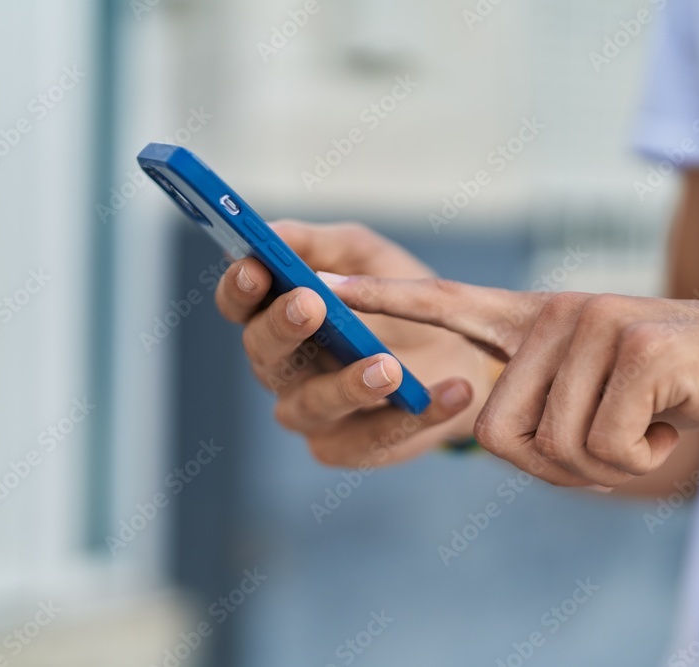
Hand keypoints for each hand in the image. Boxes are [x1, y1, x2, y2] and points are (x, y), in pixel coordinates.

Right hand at [214, 221, 497, 466]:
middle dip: (283, 328)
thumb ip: (320, 245)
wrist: (458, 356)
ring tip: (388, 366)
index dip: (239, 288)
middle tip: (311, 305)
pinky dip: (413, 417)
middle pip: (263, 354)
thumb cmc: (399, 302)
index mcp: (277, 316)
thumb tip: (273, 232)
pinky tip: (450, 393)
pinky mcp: (347, 447)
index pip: (239, 304)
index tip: (255, 268)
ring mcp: (311, 413)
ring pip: (312, 405)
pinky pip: (372, 438)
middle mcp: (283, 368)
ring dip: (349, 385)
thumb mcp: (368, 257)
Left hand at [323, 276, 698, 486]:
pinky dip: (640, 459)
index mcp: (536, 320)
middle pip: (495, 429)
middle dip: (552, 465)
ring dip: (603, 464)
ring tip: (648, 426)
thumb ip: (537, 404)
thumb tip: (488, 439)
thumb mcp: (593, 394)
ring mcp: (592, 324)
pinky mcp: (634, 348)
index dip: (382, 301)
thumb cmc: (673, 391)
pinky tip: (671, 423)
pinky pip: (602, 448)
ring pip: (549, 445)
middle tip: (614, 446)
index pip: (444, 302)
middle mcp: (555, 312)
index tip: (319, 280)